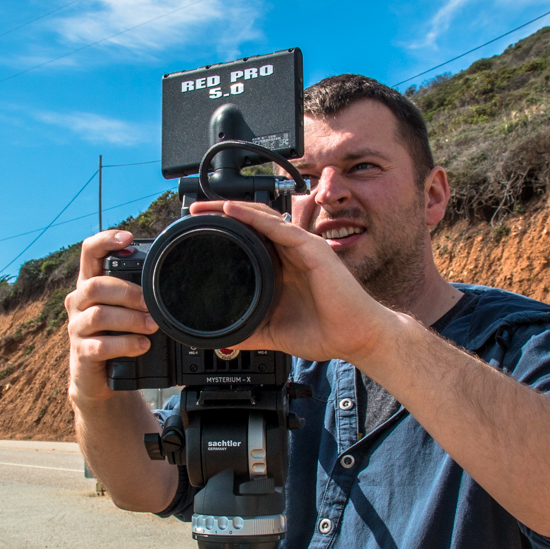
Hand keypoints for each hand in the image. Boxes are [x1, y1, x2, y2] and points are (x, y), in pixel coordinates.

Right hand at [65, 229, 158, 404]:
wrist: (98, 378)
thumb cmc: (115, 337)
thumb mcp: (125, 312)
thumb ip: (138, 295)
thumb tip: (171, 282)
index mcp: (90, 285)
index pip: (88, 253)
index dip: (105, 241)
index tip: (127, 237)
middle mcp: (79, 302)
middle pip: (96, 286)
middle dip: (128, 293)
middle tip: (151, 305)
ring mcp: (77, 328)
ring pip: (98, 315)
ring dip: (131, 319)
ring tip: (152, 327)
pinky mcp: (81, 352)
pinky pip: (100, 345)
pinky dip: (125, 344)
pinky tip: (142, 346)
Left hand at [188, 200, 393, 365]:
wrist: (356, 338)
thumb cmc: (326, 331)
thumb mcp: (275, 332)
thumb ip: (250, 331)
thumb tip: (223, 340)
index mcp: (283, 267)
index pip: (251, 239)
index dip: (225, 230)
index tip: (197, 231)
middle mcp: (292, 252)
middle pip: (253, 222)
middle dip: (221, 213)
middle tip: (194, 213)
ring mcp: (303, 247)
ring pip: (263, 218)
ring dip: (232, 209)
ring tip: (205, 208)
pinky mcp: (312, 249)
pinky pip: (279, 227)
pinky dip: (253, 217)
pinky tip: (231, 211)